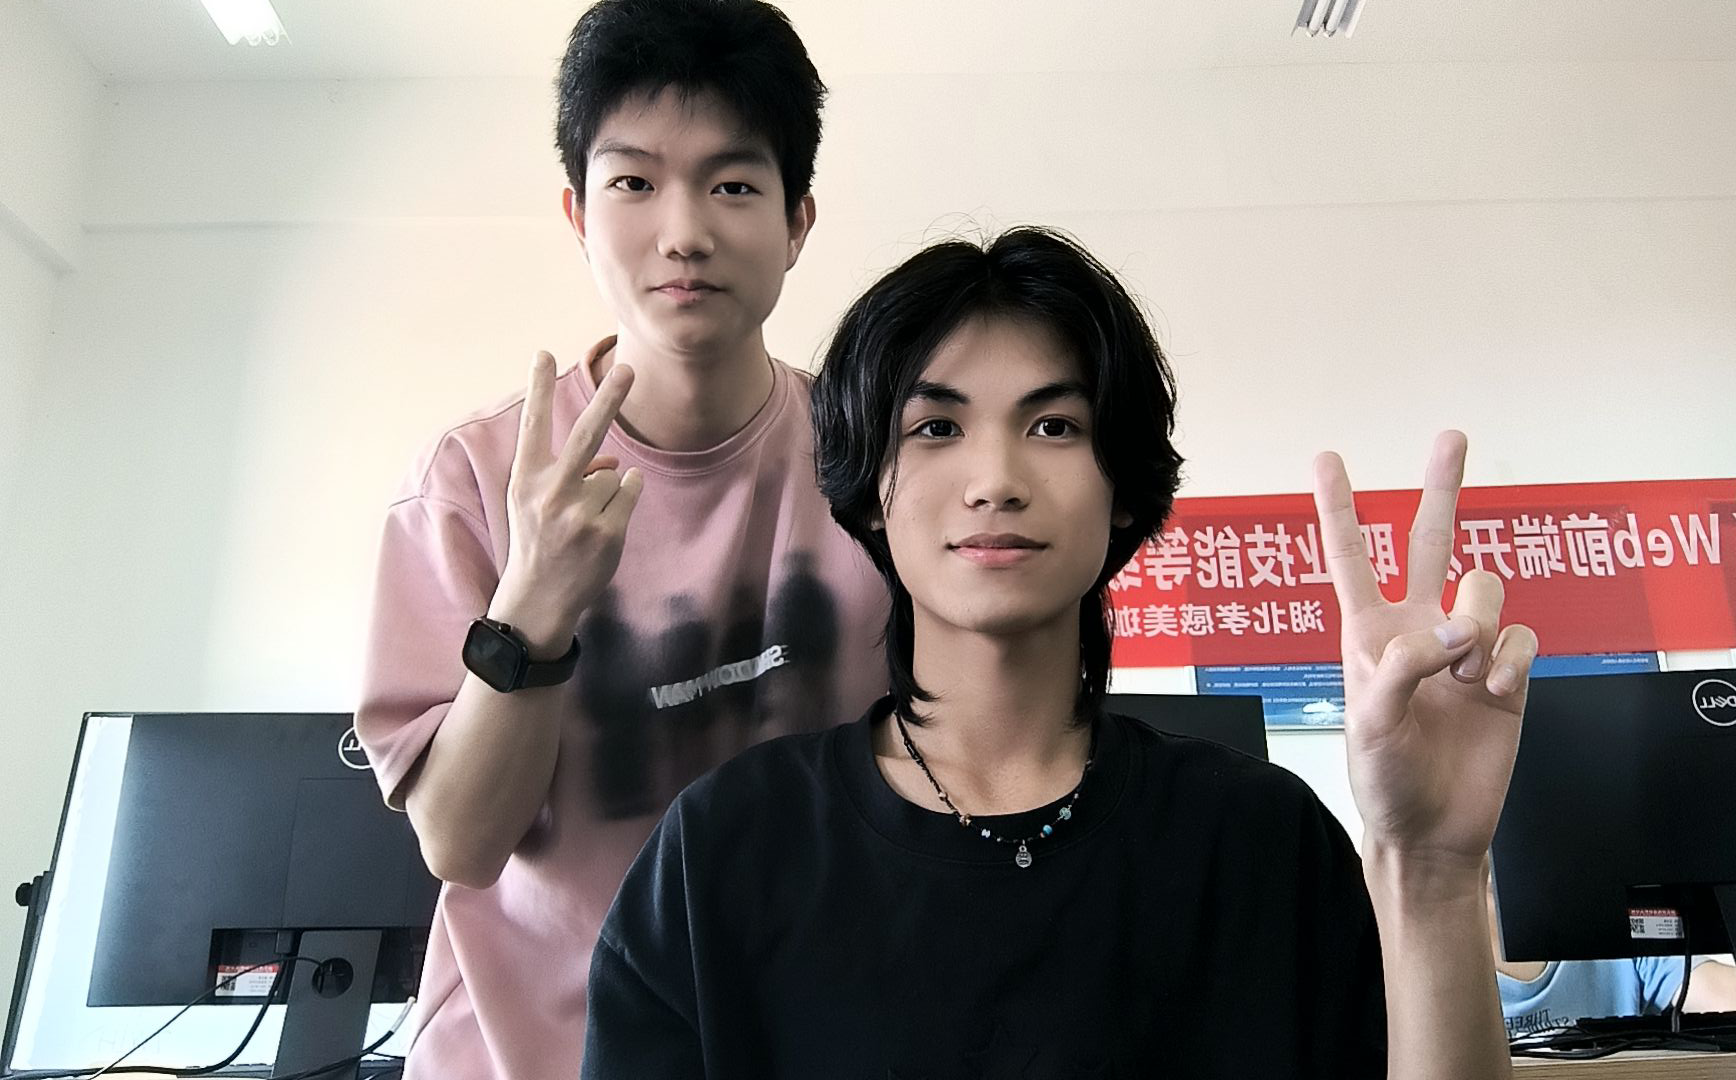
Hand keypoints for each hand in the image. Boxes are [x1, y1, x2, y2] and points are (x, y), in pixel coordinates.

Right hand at [491, 351, 643, 653]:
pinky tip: (603, 526)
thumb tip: (614, 460)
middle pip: (588, 435)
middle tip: (628, 369)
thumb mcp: (537, 503)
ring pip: (615, 473)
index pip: (533, 425)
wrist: (537, 600)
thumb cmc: (539, 541)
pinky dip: (624, 501)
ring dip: (608, 489)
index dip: (538, 388)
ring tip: (584, 521)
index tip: (543, 352)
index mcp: (525, 480)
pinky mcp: (607, 532)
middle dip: (610, 399)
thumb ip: (569, 473)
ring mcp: (580, 513)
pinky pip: (631, 490)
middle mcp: (550, 493)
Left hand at [1312, 430, 1537, 871]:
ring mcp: (1465, 647)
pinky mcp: (1506, 673)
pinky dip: (1510, 663)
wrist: (1432, 826)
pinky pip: (1520, 638)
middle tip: (1451, 437)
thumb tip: (1460, 630)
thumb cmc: (1384, 776)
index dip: (1338, 508)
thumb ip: (1406, 665)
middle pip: (1430, 542)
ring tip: (1465, 679)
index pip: (1349, 556)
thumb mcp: (1371, 720)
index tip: (1327, 457)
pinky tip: (1495, 696)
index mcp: (1369, 630)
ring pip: (1485, 589)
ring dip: (1479, 626)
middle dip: (1441, 489)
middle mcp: (1419, 627)